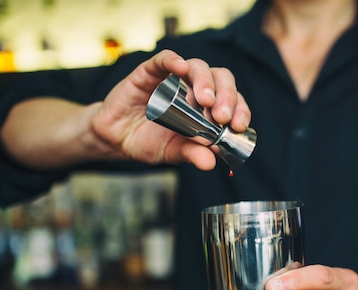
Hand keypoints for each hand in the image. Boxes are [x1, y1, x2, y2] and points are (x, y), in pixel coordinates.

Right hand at [91, 49, 251, 169]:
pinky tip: (180, 68)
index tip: (238, 125)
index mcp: (208, 107)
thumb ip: (191, 154)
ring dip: (205, 81)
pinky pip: (164, 59)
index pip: (232, 100)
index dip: (239, 109)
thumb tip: (211, 162)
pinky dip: (174, 60)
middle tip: (221, 116)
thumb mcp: (172, 152)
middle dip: (226, 96)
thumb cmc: (150, 142)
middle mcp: (194, 88)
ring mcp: (174, 78)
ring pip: (198, 67)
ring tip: (205, 101)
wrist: (117, 138)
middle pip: (220, 79)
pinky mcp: (150, 71)